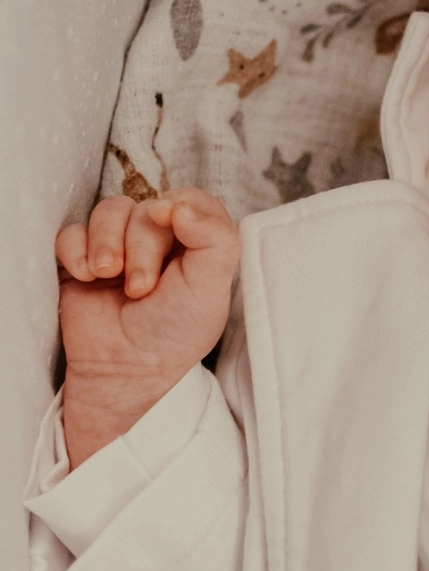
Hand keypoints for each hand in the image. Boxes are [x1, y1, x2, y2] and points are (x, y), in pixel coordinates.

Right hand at [57, 191, 239, 464]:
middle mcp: (157, 241)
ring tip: (107, 277)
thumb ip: (215, 241)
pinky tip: (86, 278)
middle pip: (145, 207)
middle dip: (141, 246)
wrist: (125, 369)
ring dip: (106, 243)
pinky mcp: (81, 259)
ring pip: (108, 211)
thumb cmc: (173, 334)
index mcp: (194, 245)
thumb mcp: (210, 291)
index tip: (171, 222)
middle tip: (140, 288)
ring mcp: (117, 247)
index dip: (180, 206)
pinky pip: (71, 232)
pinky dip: (76, 252)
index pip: (192, 201)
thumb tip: (183, 205)